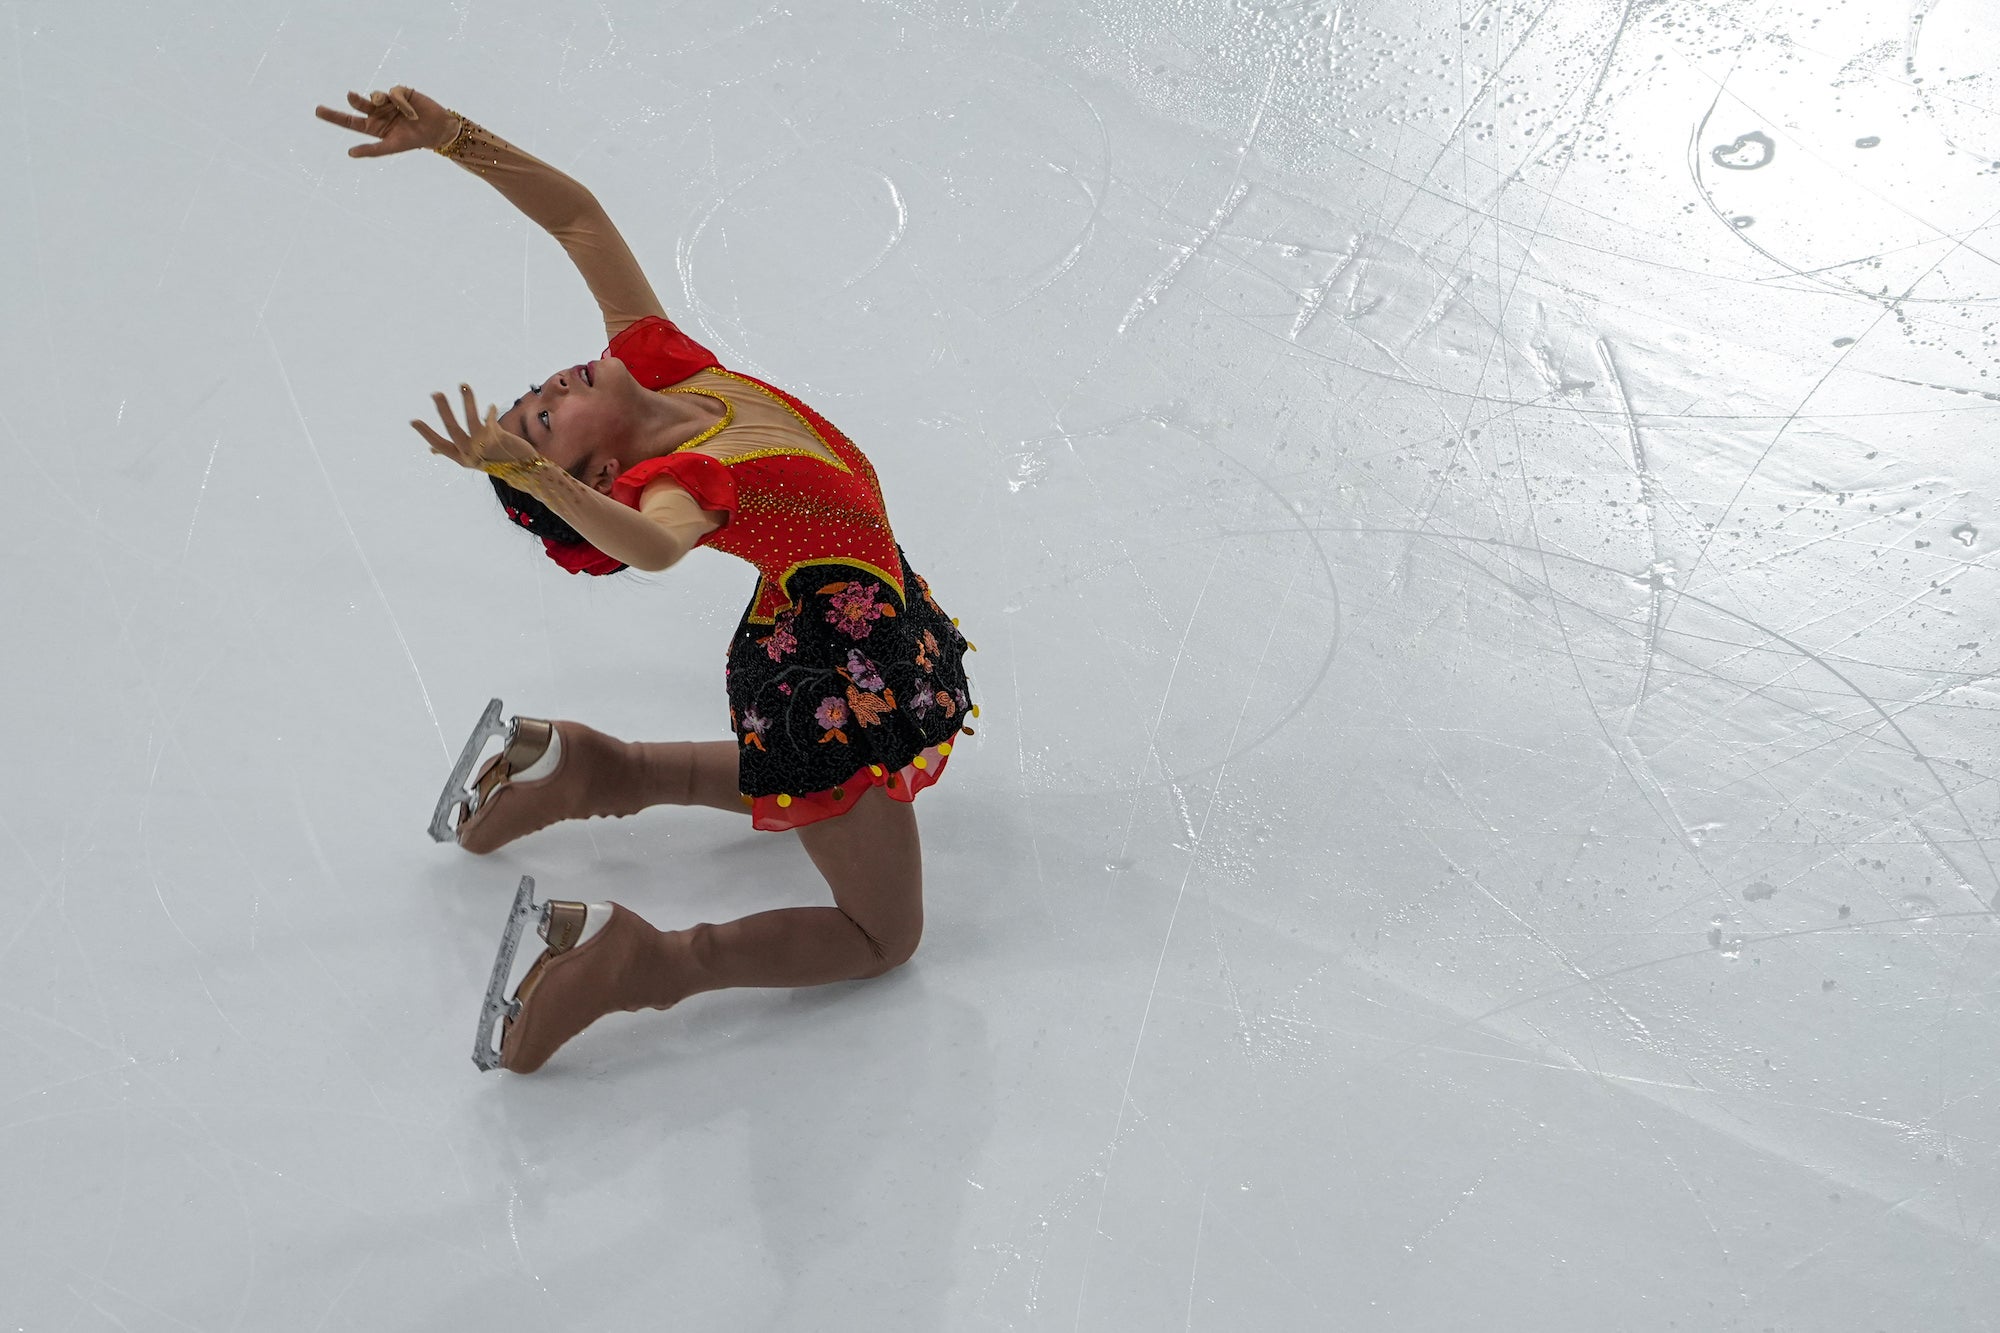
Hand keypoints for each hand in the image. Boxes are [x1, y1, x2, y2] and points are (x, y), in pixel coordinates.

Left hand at [314, 85, 457, 157]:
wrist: (438, 130)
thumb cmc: (415, 140)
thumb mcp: (392, 146)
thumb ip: (372, 150)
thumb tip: (350, 153)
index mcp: (374, 127)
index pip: (350, 122)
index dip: (334, 116)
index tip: (318, 110)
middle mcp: (378, 113)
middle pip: (358, 103)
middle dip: (353, 100)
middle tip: (349, 96)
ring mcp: (388, 101)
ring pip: (374, 95)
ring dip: (383, 102)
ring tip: (401, 114)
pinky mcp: (400, 92)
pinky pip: (393, 93)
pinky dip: (401, 103)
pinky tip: (411, 113)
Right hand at [412, 385, 539, 473]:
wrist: (523, 470)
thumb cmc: (494, 461)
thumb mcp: (472, 460)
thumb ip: (453, 452)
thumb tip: (431, 450)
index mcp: (462, 459)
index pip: (439, 445)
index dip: (426, 433)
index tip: (413, 421)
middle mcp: (470, 454)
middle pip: (452, 429)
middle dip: (444, 409)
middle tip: (436, 393)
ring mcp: (484, 446)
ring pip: (471, 420)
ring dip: (467, 401)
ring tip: (463, 385)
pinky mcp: (498, 438)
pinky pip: (490, 418)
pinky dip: (490, 411)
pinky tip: (490, 406)